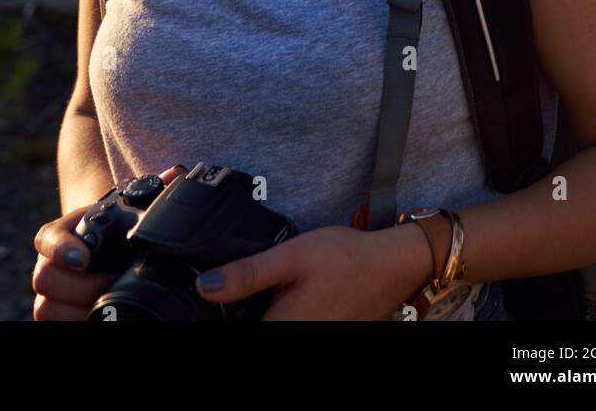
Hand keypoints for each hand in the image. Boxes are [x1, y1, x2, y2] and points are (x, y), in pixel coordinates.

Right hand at [32, 164, 185, 320]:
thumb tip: (175, 175)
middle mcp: (50, 263)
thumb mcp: (129, 211)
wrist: (111, 254)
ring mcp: (51, 294)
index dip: (60, 249)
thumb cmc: (118, 231)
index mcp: (62, 233)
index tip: (84, 258)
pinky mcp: (57, 314)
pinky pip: (54, 326)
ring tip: (110, 302)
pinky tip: (102, 316)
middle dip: (80, 287)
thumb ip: (149, 192)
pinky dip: (77, 322)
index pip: (47, 238)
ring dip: (78, 310)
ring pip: (46, 309)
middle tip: (112, 283)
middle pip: (44, 278)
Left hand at [193, 222, 427, 321]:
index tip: (209, 303)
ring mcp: (312, 339)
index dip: (221, 317)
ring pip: (272, 329)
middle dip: (241, 314)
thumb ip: (248, 274)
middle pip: (254, 329)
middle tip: (243, 290)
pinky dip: (279, 315)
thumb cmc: (343, 257)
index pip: (235, 331)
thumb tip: (204, 288)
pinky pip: (289, 328)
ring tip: (261, 292)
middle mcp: (297, 339)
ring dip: (261, 314)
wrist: (390, 266)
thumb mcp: (291, 256)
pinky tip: (279, 300)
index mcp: (282, 328)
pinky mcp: (322, 335)